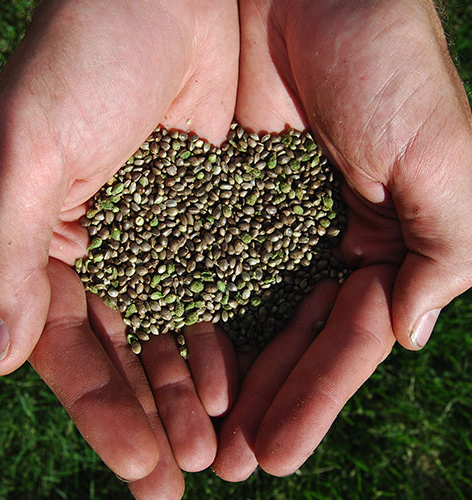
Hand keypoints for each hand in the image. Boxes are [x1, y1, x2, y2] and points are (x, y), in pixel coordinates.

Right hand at [0, 0, 238, 495]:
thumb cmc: (86, 57)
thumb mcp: (31, 150)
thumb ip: (7, 251)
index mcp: (47, 240)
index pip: (67, 348)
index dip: (102, 411)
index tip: (144, 466)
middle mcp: (100, 249)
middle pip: (120, 354)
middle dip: (149, 417)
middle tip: (181, 477)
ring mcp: (155, 239)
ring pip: (167, 334)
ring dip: (187, 392)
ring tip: (215, 446)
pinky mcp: (206, 219)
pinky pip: (213, 295)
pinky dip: (221, 341)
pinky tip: (236, 383)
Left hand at [213, 0, 471, 478]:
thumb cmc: (388, 63)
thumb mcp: (443, 159)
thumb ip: (443, 251)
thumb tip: (407, 333)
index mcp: (380, 243)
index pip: (346, 341)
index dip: (314, 398)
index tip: (276, 454)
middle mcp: (321, 243)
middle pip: (290, 342)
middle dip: (264, 405)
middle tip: (229, 467)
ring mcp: (265, 226)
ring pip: (243, 318)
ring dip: (224, 379)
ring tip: (197, 441)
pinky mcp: (217, 200)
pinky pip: (202, 272)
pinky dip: (190, 320)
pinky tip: (171, 366)